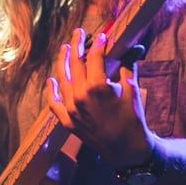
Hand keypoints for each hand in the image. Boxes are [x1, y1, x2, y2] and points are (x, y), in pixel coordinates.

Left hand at [46, 28, 152, 168]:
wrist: (128, 151)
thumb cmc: (133, 120)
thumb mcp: (133, 90)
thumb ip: (128, 66)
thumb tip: (134, 47)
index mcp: (97, 87)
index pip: (95, 57)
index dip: (99, 44)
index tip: (102, 36)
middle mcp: (80, 96)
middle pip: (74, 64)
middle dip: (76, 45)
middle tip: (78, 33)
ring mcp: (71, 109)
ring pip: (62, 79)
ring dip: (62, 62)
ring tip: (65, 49)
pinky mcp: (68, 122)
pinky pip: (54, 104)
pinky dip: (51, 91)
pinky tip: (51, 80)